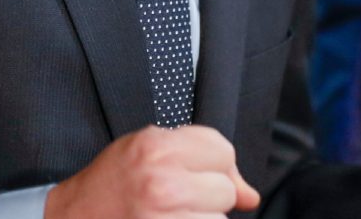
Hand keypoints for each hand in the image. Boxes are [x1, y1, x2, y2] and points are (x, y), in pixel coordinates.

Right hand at [45, 125, 258, 218]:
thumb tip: (250, 197)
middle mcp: (162, 184)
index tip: (191, 174)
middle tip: (172, 201)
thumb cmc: (109, 186)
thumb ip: (199, 158)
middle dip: (205, 198)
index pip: (222, 151)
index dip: (210, 165)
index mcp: (156, 148)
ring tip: (168, 217)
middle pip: (224, 190)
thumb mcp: (146, 152)